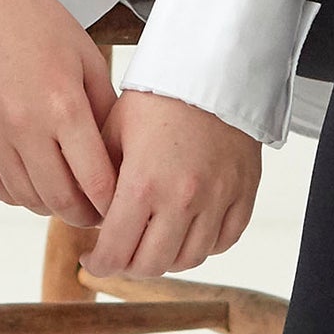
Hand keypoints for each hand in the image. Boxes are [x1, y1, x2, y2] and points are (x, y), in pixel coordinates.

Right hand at [0, 0, 119, 225]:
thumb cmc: (35, 19)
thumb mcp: (87, 56)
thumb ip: (103, 108)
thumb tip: (116, 152)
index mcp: (63, 106)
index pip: (95, 181)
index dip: (113, 202)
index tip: (123, 204)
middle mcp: (26, 127)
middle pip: (61, 201)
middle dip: (87, 215)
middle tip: (100, 213)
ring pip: (27, 199)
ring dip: (53, 207)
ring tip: (70, 198)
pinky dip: (18, 195)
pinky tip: (34, 185)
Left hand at [82, 90, 260, 278]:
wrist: (211, 68)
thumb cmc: (158, 95)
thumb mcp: (114, 131)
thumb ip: (100, 180)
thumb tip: (89, 217)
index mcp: (143, 184)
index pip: (116, 250)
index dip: (98, 263)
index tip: (92, 260)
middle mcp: (183, 198)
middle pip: (152, 264)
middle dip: (128, 265)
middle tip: (118, 253)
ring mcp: (218, 198)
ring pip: (189, 259)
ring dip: (165, 260)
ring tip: (150, 244)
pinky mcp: (244, 193)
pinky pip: (224, 241)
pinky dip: (203, 246)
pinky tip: (185, 233)